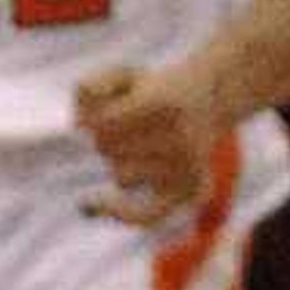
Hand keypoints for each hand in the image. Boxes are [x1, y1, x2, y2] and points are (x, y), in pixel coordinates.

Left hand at [71, 60, 228, 227]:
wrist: (210, 98)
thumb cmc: (153, 89)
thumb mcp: (120, 74)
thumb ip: (90, 86)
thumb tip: (79, 125)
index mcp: (164, 104)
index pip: (100, 124)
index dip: (93, 117)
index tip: (104, 109)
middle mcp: (180, 138)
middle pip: (107, 149)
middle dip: (105, 137)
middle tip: (129, 123)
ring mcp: (187, 168)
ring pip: (121, 176)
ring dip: (119, 161)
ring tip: (140, 142)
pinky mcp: (190, 191)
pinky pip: (149, 215)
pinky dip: (121, 214)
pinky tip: (87, 206)